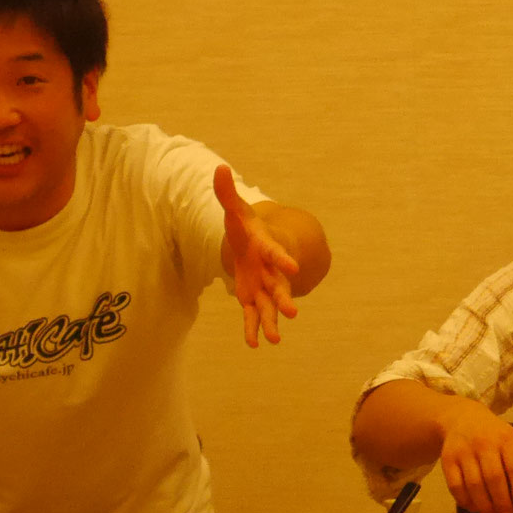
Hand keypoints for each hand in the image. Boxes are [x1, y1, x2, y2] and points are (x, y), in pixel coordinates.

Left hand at [216, 164, 300, 346]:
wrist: (254, 243)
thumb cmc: (247, 227)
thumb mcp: (236, 211)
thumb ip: (227, 193)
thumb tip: (219, 167)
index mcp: (266, 248)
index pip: (276, 254)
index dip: (283, 260)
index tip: (294, 268)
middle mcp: (268, 270)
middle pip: (278, 286)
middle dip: (283, 299)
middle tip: (292, 313)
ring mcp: (262, 286)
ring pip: (269, 305)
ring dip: (271, 321)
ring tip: (275, 339)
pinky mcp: (252, 297)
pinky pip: (253, 315)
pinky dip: (252, 329)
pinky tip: (253, 344)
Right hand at [437, 398, 512, 512]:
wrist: (463, 419)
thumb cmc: (495, 438)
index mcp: (506, 438)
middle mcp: (484, 442)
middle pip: (493, 478)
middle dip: (502, 503)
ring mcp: (464, 451)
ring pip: (474, 484)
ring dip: (484, 507)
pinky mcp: (447, 459)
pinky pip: (455, 485)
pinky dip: (465, 501)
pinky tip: (475, 509)